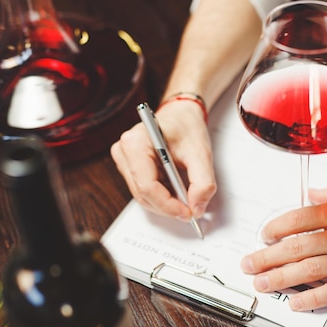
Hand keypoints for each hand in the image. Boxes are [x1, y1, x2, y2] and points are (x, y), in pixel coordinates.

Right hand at [110, 100, 216, 220]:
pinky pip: (144, 190)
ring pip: (143, 195)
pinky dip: (162, 195)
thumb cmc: (187, 127)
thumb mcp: (201, 153)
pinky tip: (176, 189)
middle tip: (191, 209)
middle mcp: (124, 151)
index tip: (188, 212)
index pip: (147, 187)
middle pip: (143, 194)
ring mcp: (124, 159)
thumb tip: (197, 207)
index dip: (168, 205)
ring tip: (186, 197)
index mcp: (136, 142)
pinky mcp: (129, 166)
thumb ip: (203, 182)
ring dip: (165, 202)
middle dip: (168, 206)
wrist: (181, 114)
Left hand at [240, 184, 326, 309]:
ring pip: (312, 270)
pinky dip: (314, 298)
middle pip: (298, 246)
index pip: (299, 217)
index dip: (276, 227)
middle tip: (250, 264)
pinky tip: (296, 302)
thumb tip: (308, 192)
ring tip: (263, 282)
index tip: (264, 234)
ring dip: (282, 278)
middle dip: (268, 256)